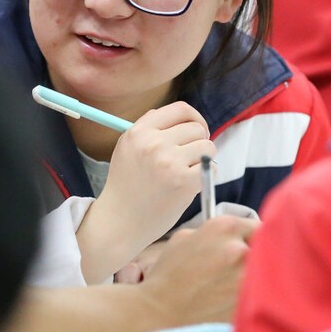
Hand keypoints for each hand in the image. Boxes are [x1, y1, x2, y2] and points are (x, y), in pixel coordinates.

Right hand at [77, 101, 214, 281]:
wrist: (120, 222)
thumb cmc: (126, 187)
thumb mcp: (127, 148)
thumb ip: (148, 127)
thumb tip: (177, 114)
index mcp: (139, 132)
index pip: (180, 109)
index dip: (194, 118)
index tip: (196, 131)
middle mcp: (154, 143)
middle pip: (197, 128)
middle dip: (199, 142)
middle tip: (190, 158)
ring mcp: (169, 162)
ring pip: (207, 146)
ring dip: (203, 159)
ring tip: (188, 172)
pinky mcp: (184, 182)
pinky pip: (210, 167)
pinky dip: (206, 175)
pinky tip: (191, 184)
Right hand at [140, 215, 259, 324]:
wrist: (158, 313)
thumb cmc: (168, 275)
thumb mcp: (184, 238)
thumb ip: (213, 233)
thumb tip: (233, 237)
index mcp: (225, 228)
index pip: (258, 226)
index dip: (255, 238)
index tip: (253, 246)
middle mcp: (240, 249)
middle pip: (267, 248)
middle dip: (259, 256)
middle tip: (244, 268)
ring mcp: (246, 278)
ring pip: (265, 274)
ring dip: (255, 278)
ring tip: (234, 287)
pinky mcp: (247, 304)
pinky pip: (258, 296)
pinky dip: (251, 299)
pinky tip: (230, 302)